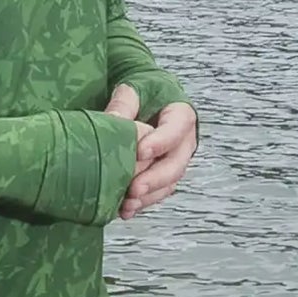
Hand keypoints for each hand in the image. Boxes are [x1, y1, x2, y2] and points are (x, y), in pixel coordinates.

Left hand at [105, 88, 196, 220]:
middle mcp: (183, 141)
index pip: (176, 129)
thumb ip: (124, 103)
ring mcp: (174, 160)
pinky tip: (126, 209)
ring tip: (127, 203)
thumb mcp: (133, 87)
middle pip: (176, 164)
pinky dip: (143, 202)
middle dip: (155, 179)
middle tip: (134, 188)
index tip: (140, 152)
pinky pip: (157, 192)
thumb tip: (114, 121)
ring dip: (149, 195)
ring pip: (168, 183)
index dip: (161, 142)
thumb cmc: (142, 89)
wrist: (143, 98)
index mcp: (181, 115)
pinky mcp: (162, 175)